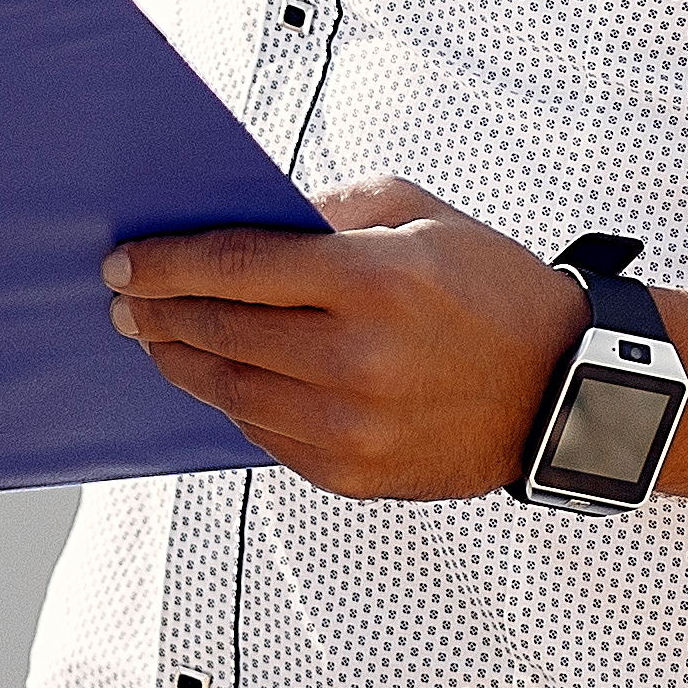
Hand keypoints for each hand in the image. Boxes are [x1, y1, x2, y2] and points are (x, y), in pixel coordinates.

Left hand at [106, 182, 586, 500]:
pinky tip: (217, 379)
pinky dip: (232, 404)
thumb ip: (326, 212)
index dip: (167, 264)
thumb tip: (240, 223)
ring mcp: (354, 427)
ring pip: (231, 392)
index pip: (236, 268)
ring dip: (182, 362)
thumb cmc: (489, 287)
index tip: (124, 261)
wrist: (564, 392)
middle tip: (123, 300)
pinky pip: (266, 436)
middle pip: (221, 332)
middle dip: (159, 312)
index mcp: (374, 281)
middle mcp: (358, 359)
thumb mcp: (419, 215)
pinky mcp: (355, 475)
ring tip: (156, 339)